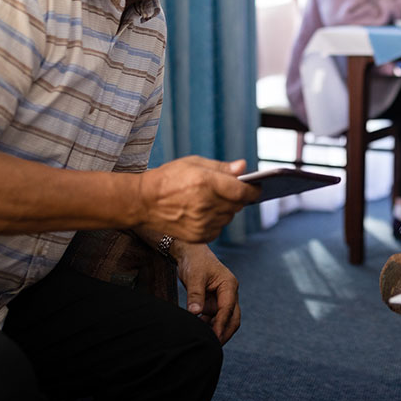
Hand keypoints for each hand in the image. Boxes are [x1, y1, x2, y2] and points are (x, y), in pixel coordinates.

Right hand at [139, 157, 259, 241]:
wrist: (143, 202)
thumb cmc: (169, 178)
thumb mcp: (194, 163)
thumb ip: (222, 167)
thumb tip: (244, 167)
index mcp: (206, 183)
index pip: (242, 191)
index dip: (253, 190)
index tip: (257, 187)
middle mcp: (206, 205)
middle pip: (237, 205)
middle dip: (238, 197)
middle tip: (228, 190)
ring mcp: (202, 223)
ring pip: (229, 217)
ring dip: (226, 209)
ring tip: (210, 200)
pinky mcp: (198, 236)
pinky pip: (219, 228)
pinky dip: (216, 221)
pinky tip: (203, 212)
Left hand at [174, 242, 241, 342]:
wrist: (191, 253)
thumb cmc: (195, 261)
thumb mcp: (194, 277)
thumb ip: (195, 295)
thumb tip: (194, 313)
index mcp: (229, 285)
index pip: (228, 309)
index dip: (221, 324)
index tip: (214, 338)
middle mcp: (229, 293)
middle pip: (233, 318)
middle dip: (224, 333)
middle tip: (213, 346)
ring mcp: (223, 299)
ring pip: (225, 320)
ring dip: (216, 331)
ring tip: (204, 341)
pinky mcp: (215, 303)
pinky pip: (215, 319)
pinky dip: (209, 327)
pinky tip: (198, 331)